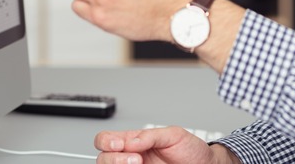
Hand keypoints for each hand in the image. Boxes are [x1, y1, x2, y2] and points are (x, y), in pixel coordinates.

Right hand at [94, 127, 240, 163]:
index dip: (107, 141)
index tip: (120, 144)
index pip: (106, 139)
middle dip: (114, 158)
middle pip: (103, 158)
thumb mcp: (174, 135)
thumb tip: (132, 141)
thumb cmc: (191, 150)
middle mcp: (132, 157)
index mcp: (135, 141)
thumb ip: (150, 135)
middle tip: (136, 159)